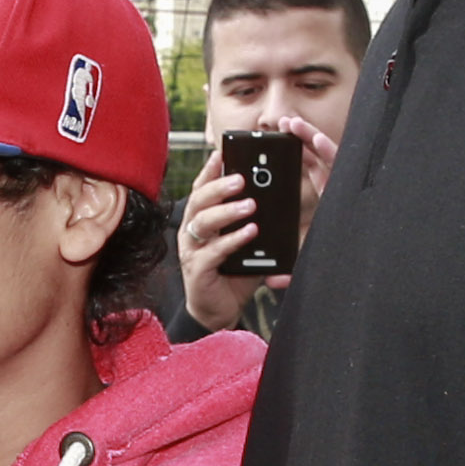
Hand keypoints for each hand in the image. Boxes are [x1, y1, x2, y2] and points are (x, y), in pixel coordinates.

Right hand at [178, 117, 339, 330]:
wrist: (218, 311)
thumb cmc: (231, 272)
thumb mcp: (243, 240)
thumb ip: (251, 221)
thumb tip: (273, 198)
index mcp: (200, 220)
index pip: (201, 188)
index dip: (210, 170)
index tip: (222, 153)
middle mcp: (191, 231)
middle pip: (199, 200)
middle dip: (219, 186)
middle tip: (241, 178)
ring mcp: (192, 251)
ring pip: (203, 222)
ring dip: (228, 211)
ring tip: (251, 205)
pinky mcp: (198, 270)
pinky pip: (213, 251)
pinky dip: (232, 240)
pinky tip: (250, 233)